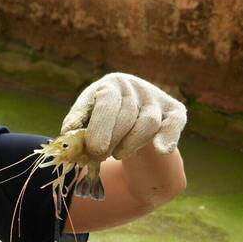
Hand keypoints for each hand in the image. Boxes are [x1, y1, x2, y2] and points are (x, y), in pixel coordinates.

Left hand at [61, 72, 186, 159]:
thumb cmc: (99, 115)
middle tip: (99, 156)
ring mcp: (155, 98)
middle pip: (126, 115)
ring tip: (117, 154)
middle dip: (111, 140)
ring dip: (131, 143)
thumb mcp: (85, 114)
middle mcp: (134, 87)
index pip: (107, 102)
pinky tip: (161, 150)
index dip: (100, 127)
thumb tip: (67, 132)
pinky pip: (175, 123)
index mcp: (109, 85)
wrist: (127, 112)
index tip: (94, 149)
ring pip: (148, 122)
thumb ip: (76, 121)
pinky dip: (169, 136)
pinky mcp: (174, 111)